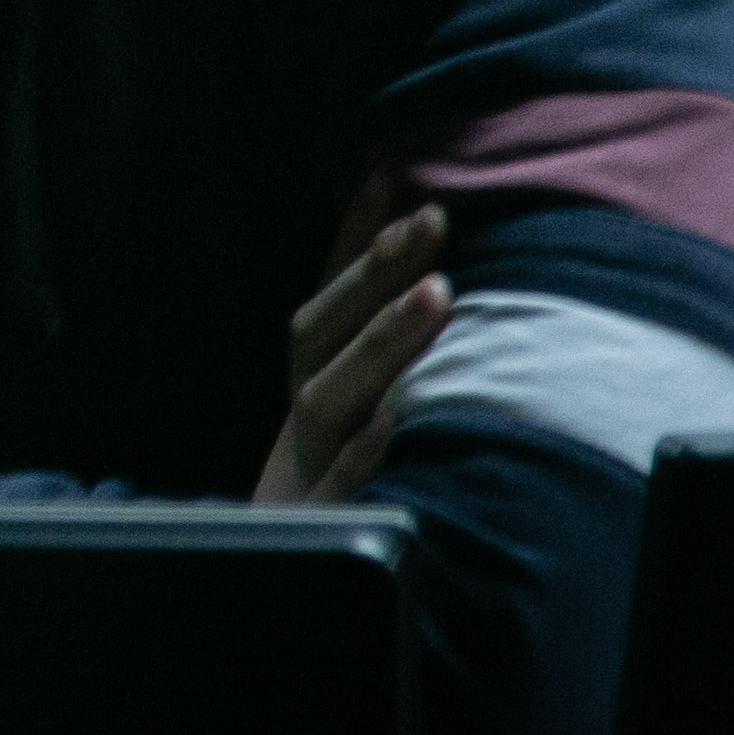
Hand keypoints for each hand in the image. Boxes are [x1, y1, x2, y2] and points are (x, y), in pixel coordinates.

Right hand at [256, 196, 449, 503]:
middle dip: (375, 273)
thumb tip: (412, 225)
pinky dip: (368, 448)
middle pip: (321, 331)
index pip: (331, 289)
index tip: (394, 172)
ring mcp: (312, 457)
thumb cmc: (349, 465)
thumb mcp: (353, 391)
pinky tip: (402, 419)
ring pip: (331, 393)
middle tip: (432, 220)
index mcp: (314, 371)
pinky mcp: (327, 515)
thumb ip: (372, 321)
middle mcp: (307, 403)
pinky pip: (345, 479)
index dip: (356, 232)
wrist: (295, 562)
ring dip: (381, 340)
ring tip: (438, 295)